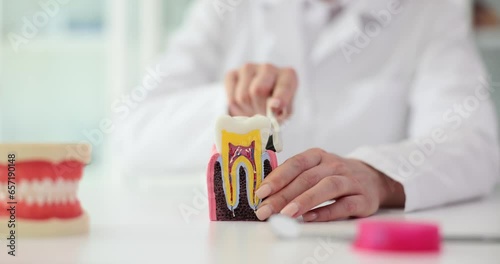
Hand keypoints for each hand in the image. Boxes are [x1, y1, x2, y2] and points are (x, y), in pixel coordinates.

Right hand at [224, 63, 297, 121]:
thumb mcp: (284, 112)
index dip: (279, 98)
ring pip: (243, 96)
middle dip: (259, 107)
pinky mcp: (232, 74)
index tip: (275, 107)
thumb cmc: (274, 108)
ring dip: (247, 108)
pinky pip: (231, 97)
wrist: (257, 104)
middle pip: (258, 91)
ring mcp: (248, 68)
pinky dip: (236, 107)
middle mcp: (268, 67)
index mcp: (287, 75)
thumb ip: (282, 110)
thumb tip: (274, 106)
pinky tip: (243, 104)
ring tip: (253, 108)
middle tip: (262, 114)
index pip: (283, 86)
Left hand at [254, 148, 404, 221]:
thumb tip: (265, 194)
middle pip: (307, 178)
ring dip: (305, 200)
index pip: (295, 163)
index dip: (277, 177)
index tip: (261, 192)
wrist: (373, 178)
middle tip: (266, 210)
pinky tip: (310, 218)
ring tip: (286, 214)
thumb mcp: (315, 168)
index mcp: (318, 156)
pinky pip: (344, 205)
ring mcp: (351, 181)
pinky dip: (326, 212)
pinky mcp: (363, 199)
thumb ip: (293, 177)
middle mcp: (334, 165)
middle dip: (284, 195)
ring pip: (327, 187)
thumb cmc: (334, 175)